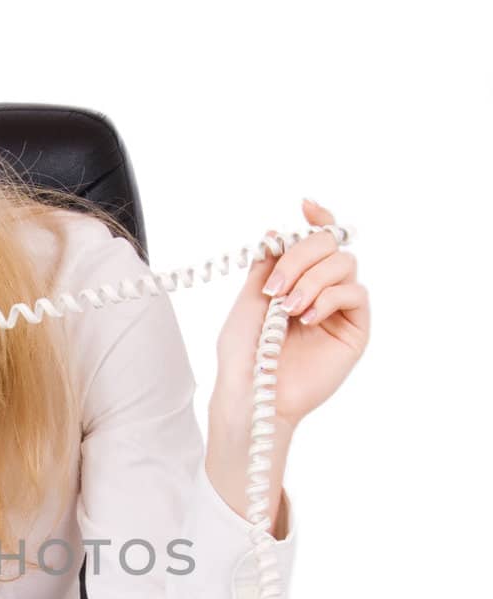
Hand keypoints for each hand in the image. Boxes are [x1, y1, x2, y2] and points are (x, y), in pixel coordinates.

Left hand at [212, 198, 369, 427]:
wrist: (252, 392)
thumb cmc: (243, 354)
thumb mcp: (249, 299)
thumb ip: (267, 265)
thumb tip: (277, 231)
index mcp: (295, 280)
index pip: (316, 241)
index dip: (318, 219)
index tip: (306, 206)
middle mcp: (321, 290)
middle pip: (330, 245)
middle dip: (300, 256)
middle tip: (275, 288)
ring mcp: (339, 310)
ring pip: (344, 264)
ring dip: (312, 279)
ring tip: (288, 308)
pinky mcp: (355, 330)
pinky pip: (355, 294)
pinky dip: (329, 297)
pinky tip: (307, 317)